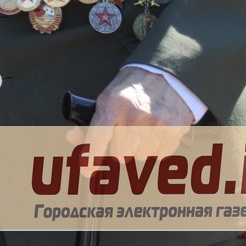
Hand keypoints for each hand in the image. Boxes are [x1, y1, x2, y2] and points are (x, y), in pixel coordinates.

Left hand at [69, 66, 193, 160]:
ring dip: (137, 150)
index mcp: (113, 105)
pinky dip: (155, 149)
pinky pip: (158, 156)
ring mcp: (156, 125)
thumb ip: (91, 121)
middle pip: (119, 155)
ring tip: (141, 131)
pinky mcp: (173, 132)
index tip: (87, 171)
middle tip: (122, 137)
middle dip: (118, 150)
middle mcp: (135, 117)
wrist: (164, 75)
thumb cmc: (131, 90)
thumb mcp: (107, 98)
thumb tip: (72, 137)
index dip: (90, 158)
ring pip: (139, 157)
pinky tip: (155, 133)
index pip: (98, 138)